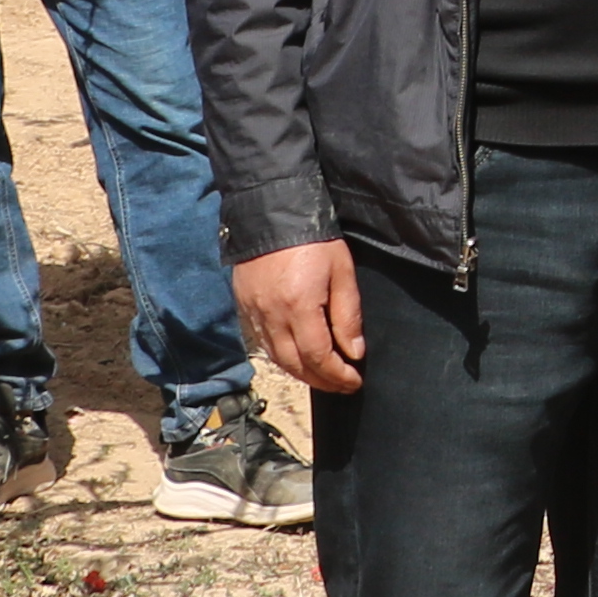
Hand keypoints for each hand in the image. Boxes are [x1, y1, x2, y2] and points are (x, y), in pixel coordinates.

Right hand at [240, 238, 366, 396]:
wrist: (271, 211)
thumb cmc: (312, 239)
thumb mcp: (341, 272)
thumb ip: (348, 315)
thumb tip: (353, 352)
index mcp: (299, 307)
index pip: (318, 358)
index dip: (337, 375)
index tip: (354, 381)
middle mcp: (272, 316)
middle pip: (295, 365)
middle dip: (321, 381)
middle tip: (341, 385)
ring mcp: (254, 313)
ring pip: (276, 358)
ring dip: (301, 373)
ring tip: (322, 376)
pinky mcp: (244, 306)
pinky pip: (262, 343)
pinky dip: (281, 357)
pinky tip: (296, 357)